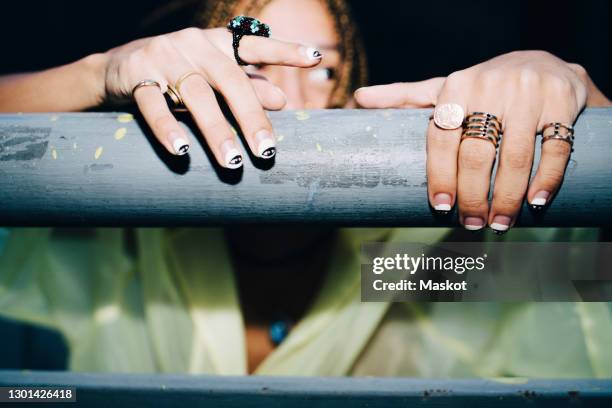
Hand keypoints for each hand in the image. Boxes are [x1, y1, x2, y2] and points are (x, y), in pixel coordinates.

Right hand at [102, 27, 321, 165]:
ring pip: (195, 95)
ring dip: (216, 130)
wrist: (116, 69)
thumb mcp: (213, 80)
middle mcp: (194, 44)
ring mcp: (164, 56)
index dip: (285, 50)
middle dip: (250, 117)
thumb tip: (283, 100)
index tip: (315, 58)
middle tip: (266, 152)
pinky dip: (168, 128)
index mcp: (216, 43)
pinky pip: (153, 105)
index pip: (254, 45)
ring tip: (232, 162)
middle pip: (229, 80)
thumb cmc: (177, 75)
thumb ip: (246, 87)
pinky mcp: (136, 74)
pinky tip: (182, 151)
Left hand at [355, 51, 608, 231]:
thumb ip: (406, 98)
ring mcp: (528, 92)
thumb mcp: (445, 89)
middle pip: (477, 154)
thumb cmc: (482, 88)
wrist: (540, 64)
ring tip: (499, 224)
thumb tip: (360, 99)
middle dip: (472, 195)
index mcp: (455, 86)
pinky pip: (555, 147)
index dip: (440, 177)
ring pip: (516, 156)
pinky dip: (546, 179)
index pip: (441, 140)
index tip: (442, 207)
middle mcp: (490, 86)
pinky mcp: (561, 99)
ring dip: (507, 197)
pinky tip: (535, 202)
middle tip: (470, 223)